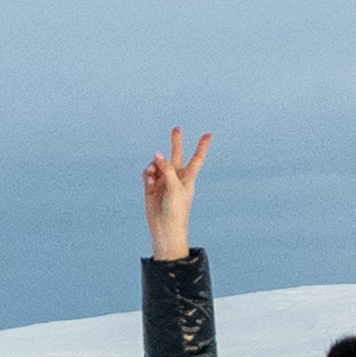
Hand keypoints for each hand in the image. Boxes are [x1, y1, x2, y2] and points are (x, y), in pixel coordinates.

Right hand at [143, 124, 213, 259]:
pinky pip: (148, 173)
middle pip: (176, 155)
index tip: (208, 134)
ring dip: (154, 165)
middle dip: (175, 142)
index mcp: (188, 177)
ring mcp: (163, 181)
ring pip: (157, 163)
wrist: (165, 228)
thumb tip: (157, 155)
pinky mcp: (151, 186)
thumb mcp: (175, 187)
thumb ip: (167, 169)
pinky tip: (149, 179)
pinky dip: (147, 174)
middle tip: (176, 128)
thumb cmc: (176, 210)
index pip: (197, 158)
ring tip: (152, 172)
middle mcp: (176, 176)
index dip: (202, 146)